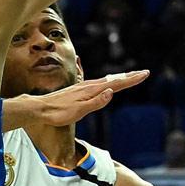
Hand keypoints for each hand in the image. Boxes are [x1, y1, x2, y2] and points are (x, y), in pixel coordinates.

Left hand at [32, 70, 148, 125]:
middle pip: (113, 80)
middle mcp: (88, 86)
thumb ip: (95, 102)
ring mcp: (82, 87)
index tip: (144, 74)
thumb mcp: (78, 111)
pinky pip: (98, 83)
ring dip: (119, 78)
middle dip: (129, 77)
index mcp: (91, 90)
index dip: (131, 80)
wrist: (39, 108)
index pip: (115, 84)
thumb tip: (111, 92)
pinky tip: (105, 82)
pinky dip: (107, 81)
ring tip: (129, 76)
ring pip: (105, 81)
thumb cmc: (58, 113)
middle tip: (143, 72)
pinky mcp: (78, 90)